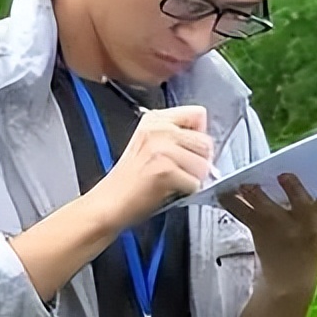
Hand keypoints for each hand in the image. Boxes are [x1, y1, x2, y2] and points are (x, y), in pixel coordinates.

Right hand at [92, 105, 213, 227]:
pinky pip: (195, 183)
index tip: (188, 149)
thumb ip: (175, 134)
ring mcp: (161, 149)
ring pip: (204, 164)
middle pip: (206, 141)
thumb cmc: (129, 179)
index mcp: (155, 119)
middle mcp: (158, 129)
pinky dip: (186, 192)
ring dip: (194, 178)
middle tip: (180, 171)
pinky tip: (169, 190)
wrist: (108, 202)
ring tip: (173, 181)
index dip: (200, 134)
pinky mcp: (165, 171)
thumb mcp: (148, 143)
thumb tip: (207, 143)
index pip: (198, 114)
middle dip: (200, 161)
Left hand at [217, 166, 316, 295]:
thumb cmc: (304, 251)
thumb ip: (312, 206)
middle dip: (292, 187)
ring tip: (244, 185)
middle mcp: (306, 224)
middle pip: (300, 200)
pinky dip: (231, 201)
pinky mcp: (260, 231)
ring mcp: (282, 229)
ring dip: (253, 191)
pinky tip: (222, 194)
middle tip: (283, 176)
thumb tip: (289, 176)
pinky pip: (242, 211)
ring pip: (265, 204)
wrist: (290, 285)